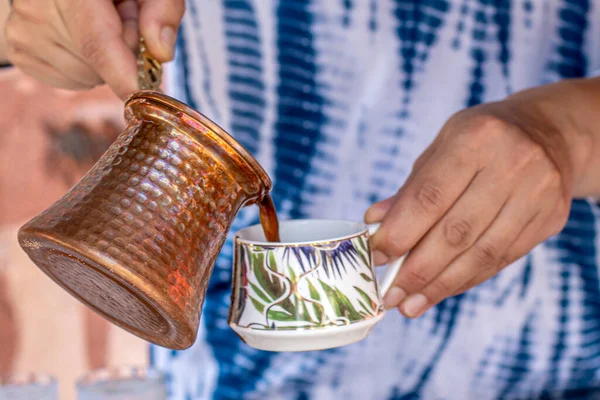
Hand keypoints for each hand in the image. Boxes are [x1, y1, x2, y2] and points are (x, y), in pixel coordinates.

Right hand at [4, 0, 184, 98]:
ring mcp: (23, 31)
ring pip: (85, 79)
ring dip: (104, 62)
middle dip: (123, 55)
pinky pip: (68, 81)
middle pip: (97, 66)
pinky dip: (85, 68)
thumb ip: (161, 10)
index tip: (145, 97)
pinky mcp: (20, 50)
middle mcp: (37, 9)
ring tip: (102, 23)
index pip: (97, 44)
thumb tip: (161, 53)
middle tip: (125, 20)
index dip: (124, 77)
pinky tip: (82, 36)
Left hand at [365, 98, 584, 317]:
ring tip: (410, 304)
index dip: (400, 232)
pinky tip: (439, 291)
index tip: (376, 256)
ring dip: (439, 285)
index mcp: (476, 138)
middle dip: (417, 269)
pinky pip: (500, 260)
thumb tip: (376, 224)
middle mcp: (513, 164)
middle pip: (456, 232)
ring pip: (481, 254)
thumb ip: (411, 189)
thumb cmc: (480, 140)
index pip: (430, 196)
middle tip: (389, 293)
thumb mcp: (442, 147)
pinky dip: (465, 280)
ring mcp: (538, 194)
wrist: (549, 134)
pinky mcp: (550, 220)